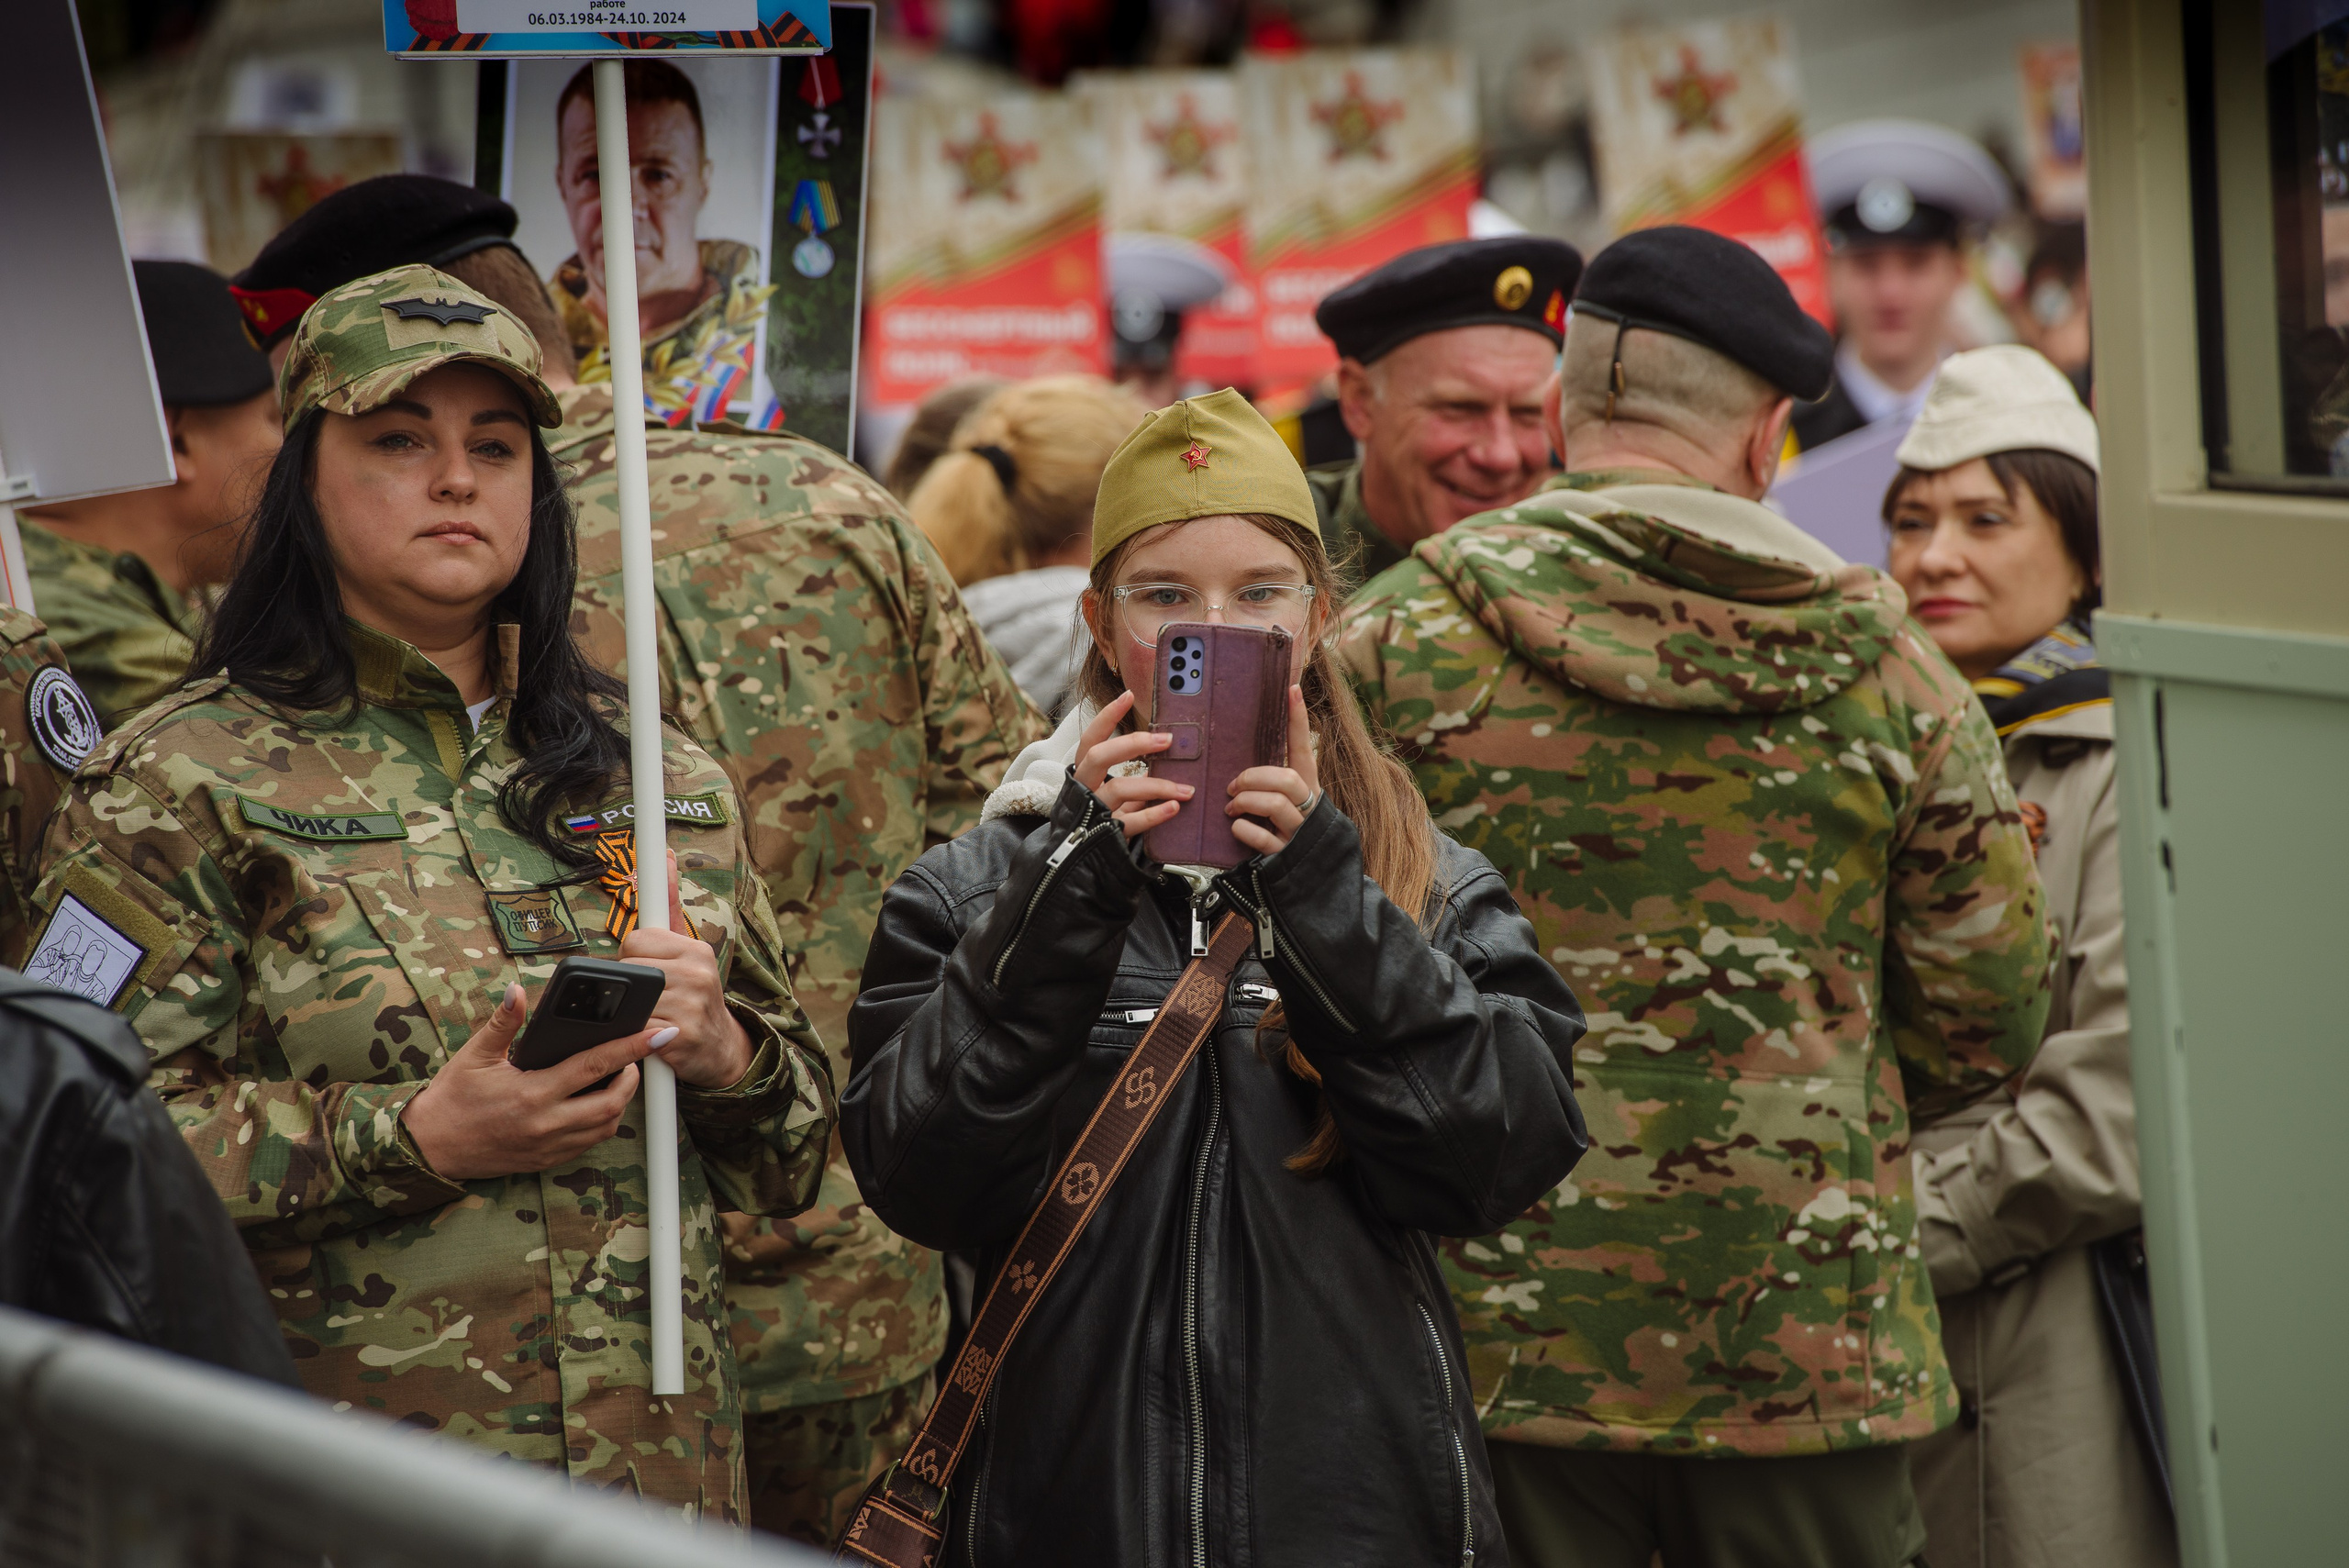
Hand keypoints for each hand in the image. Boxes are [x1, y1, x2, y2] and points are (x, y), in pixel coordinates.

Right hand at [400, 980, 653, 1180]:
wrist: (429, 1146)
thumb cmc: (452, 1098)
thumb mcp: (475, 1055)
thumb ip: (503, 1022)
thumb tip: (518, 990)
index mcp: (533, 1093)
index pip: (595, 1065)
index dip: (632, 1047)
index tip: (659, 1034)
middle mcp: (546, 1123)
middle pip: (613, 1102)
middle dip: (633, 1077)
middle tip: (635, 1057)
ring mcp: (549, 1146)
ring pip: (606, 1127)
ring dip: (621, 1102)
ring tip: (619, 1077)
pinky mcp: (546, 1161)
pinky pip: (589, 1144)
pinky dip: (602, 1123)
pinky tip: (597, 1103)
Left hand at [618, 853, 755, 1089]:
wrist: (721, 1050)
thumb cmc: (695, 995)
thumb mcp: (688, 949)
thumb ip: (669, 903)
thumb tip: (666, 857)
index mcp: (696, 949)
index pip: (636, 941)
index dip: (632, 959)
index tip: (645, 969)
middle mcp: (697, 973)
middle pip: (628, 969)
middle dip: (628, 986)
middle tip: (647, 998)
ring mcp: (691, 1005)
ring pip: (629, 1000)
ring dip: (629, 1012)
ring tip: (648, 1016)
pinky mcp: (682, 1036)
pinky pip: (635, 1030)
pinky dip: (633, 1036)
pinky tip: (648, 1035)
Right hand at [1073, 690, 1193, 839]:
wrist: (1078, 860)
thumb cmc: (1101, 818)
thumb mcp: (1113, 792)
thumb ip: (1131, 775)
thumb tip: (1165, 752)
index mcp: (1084, 773)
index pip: (1091, 738)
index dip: (1107, 717)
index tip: (1128, 696)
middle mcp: (1084, 789)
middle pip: (1099, 757)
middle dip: (1133, 744)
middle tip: (1166, 740)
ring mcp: (1093, 812)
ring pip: (1119, 789)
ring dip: (1156, 785)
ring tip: (1185, 789)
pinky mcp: (1106, 836)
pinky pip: (1130, 822)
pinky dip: (1154, 815)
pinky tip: (1174, 808)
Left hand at [1228, 686, 1319, 856]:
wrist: (1312, 880)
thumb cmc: (1290, 834)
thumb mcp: (1288, 805)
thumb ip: (1272, 785)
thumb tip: (1240, 767)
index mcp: (1309, 789)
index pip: (1303, 749)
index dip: (1298, 720)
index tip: (1291, 689)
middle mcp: (1308, 808)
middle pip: (1287, 778)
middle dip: (1254, 778)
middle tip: (1234, 786)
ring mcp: (1299, 833)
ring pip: (1276, 804)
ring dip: (1246, 801)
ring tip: (1232, 807)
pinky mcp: (1286, 856)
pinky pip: (1262, 837)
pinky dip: (1244, 829)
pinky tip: (1237, 828)